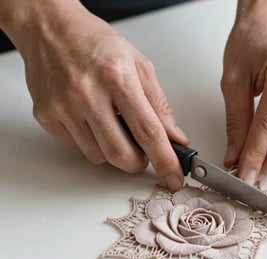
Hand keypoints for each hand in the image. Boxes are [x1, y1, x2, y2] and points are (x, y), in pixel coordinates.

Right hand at [8, 1, 187, 189]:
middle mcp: (87, 93)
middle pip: (120, 154)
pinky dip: (92, 142)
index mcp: (117, 77)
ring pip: (98, 156)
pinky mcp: (47, 116)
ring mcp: (63, 106)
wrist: (50, 29)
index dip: (165, 160)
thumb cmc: (96, 42)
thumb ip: (159, 105)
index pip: (148, 131)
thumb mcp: (139, 65)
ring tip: (113, 124)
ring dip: (114, 151)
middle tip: (143, 153)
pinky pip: (78, 147)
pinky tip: (92, 119)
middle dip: (138, 163)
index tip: (174, 177)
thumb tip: (174, 137)